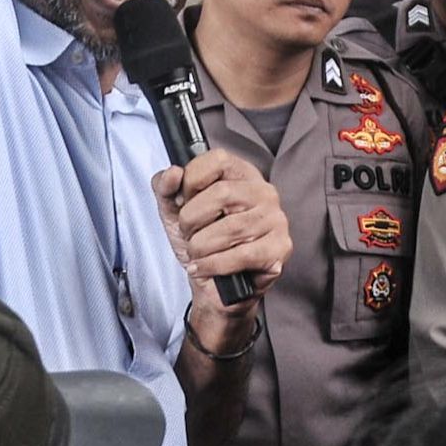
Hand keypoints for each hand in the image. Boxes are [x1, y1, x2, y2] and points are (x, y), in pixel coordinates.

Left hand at [153, 149, 289, 337]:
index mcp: (240, 174)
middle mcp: (263, 192)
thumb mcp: (174, 210)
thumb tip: (173, 173)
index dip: (192, 181)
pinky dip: (214, 264)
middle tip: (188, 234)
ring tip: (196, 253)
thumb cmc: (201, 241)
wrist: (214, 285)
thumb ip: (165, 187)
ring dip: (201, 246)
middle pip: (221, 194)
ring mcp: (276, 220)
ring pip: (231, 228)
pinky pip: (242, 255)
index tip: (182, 201)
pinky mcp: (280, 249)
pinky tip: (203, 267)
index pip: (218, 160)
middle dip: (192, 219)